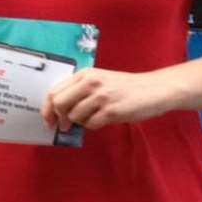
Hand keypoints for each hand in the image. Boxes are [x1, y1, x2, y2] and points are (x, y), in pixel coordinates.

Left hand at [42, 67, 176, 131]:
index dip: (47, 109)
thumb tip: (56, 111)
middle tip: (65, 126)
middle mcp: (91, 83)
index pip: (54, 92)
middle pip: (59, 104)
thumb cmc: (124, 88)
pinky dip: (94, 126)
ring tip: (95, 116)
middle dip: (59, 118)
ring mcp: (101, 96)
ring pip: (74, 117)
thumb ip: (79, 91)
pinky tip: (105, 118)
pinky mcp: (111, 111)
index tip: (48, 120)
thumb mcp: (99, 81)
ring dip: (81, 122)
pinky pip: (91, 125)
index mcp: (85, 74)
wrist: (155, 89)